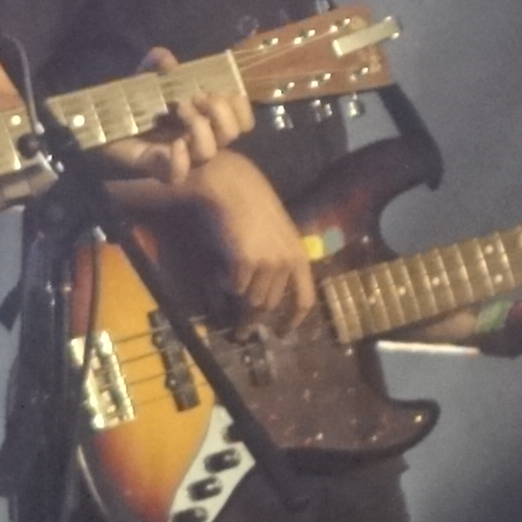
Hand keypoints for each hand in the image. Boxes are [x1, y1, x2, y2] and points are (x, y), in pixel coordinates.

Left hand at [90, 48, 247, 194]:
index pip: (242, 121)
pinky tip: (176, 144)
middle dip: (220, 111)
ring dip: (200, 126)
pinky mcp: (156, 168)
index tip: (225, 90)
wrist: (101, 125)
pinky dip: (181, 161)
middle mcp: (198, 139)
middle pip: (231, 134)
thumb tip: (165, 57)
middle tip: (195, 96)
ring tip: (179, 108)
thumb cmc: (131, 104)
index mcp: (204, 119)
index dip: (241, 107)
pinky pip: (177, 175)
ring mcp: (180, 156)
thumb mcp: (144, 79)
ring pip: (209, 152)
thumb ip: (156, 66)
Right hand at [188, 159, 321, 331]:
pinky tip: (218, 275)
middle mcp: (287, 262)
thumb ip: (274, 262)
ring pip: (252, 301)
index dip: (292, 320)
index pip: (304, 298)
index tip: (280, 334)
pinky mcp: (247, 262)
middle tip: (240, 334)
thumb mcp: (272, 236)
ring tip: (224, 303)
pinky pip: (235, 289)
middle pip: (270, 304)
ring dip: (237, 306)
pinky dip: (225, 287)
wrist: (231, 187)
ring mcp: (268, 263)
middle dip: (253, 321)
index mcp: (298, 256)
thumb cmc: (249, 207)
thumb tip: (264, 295)